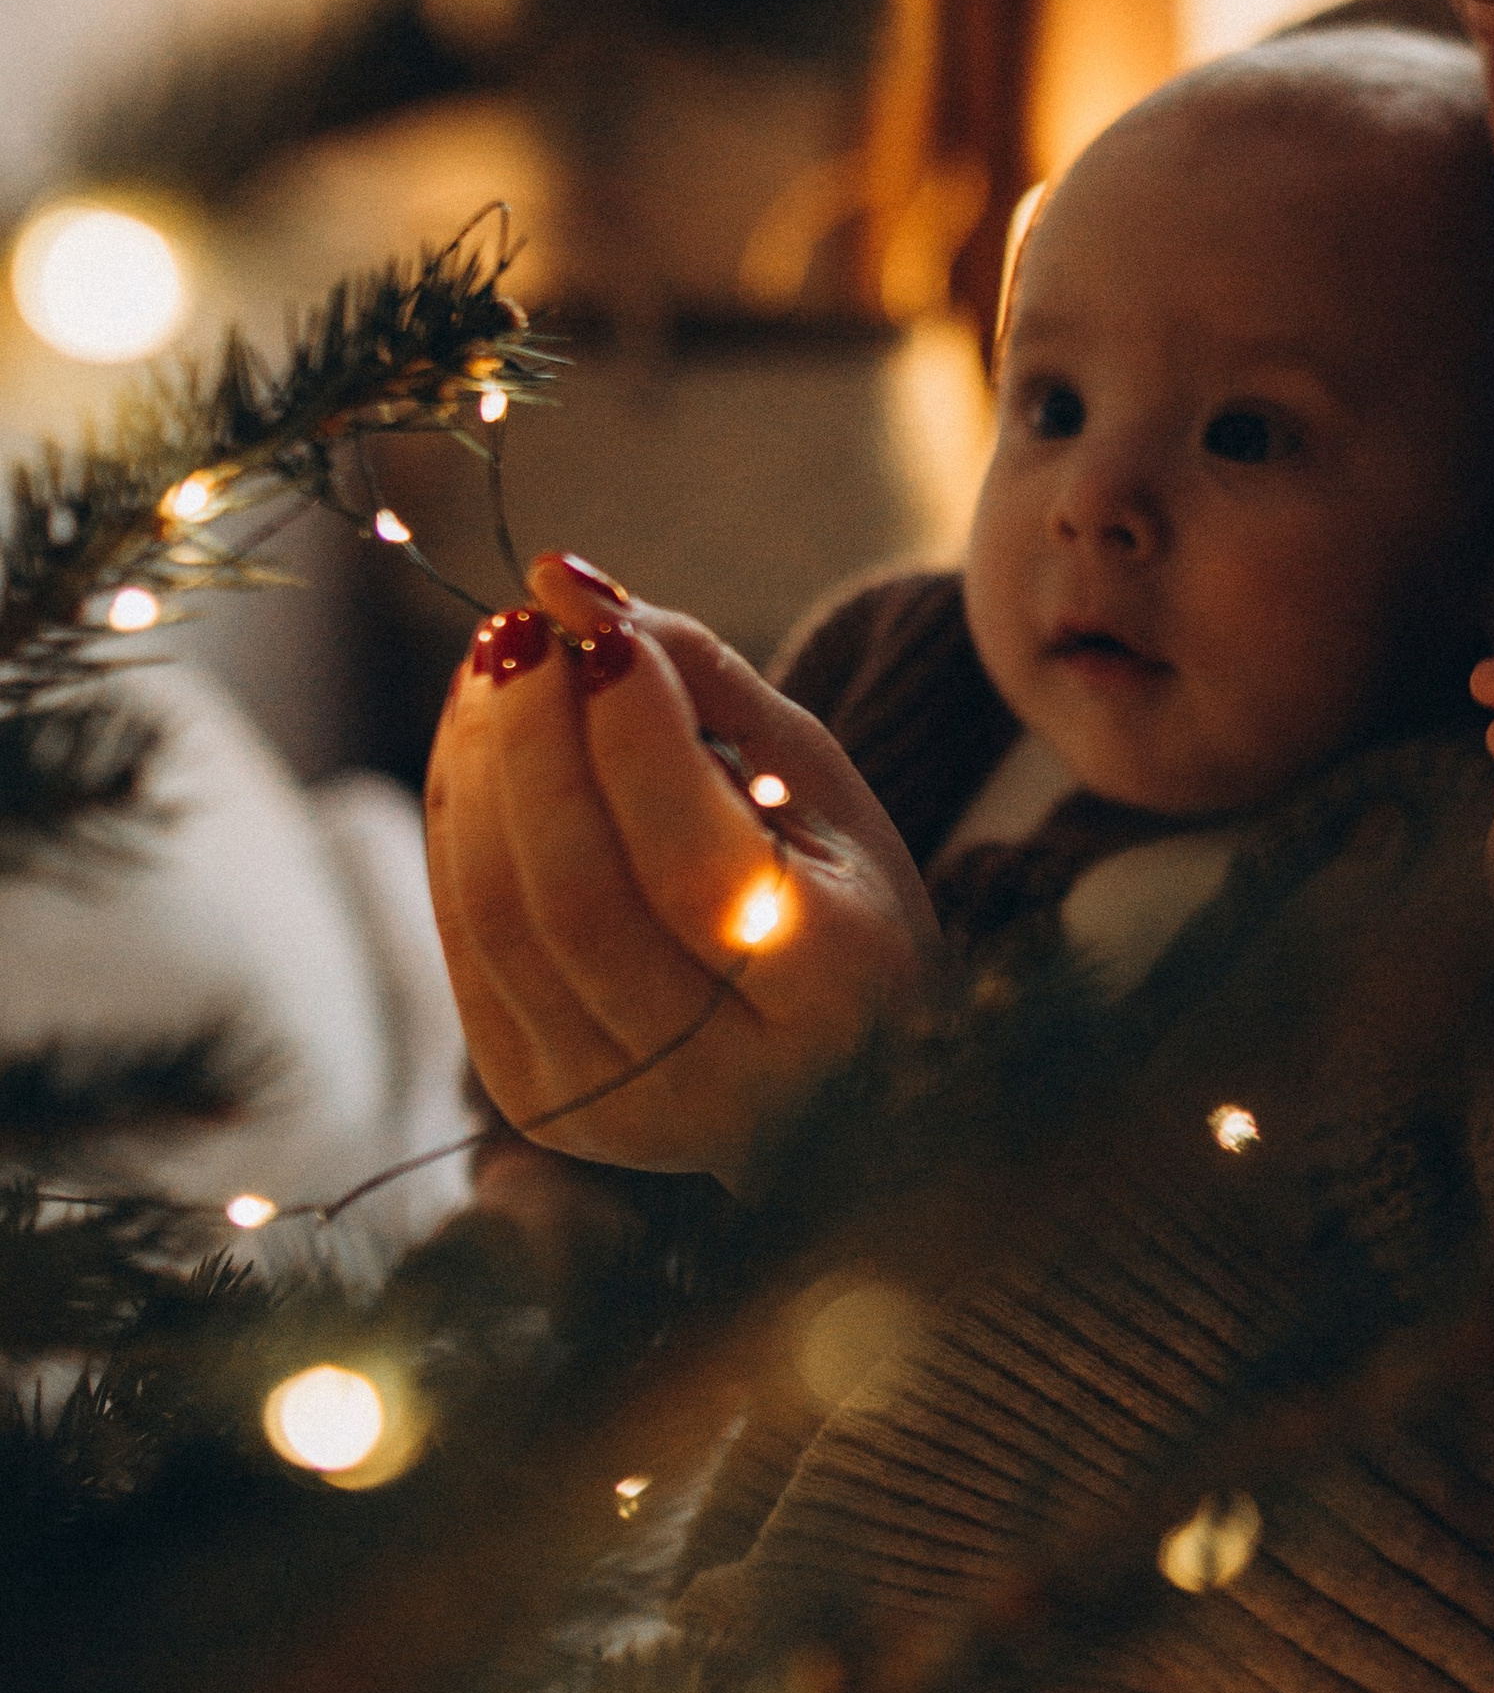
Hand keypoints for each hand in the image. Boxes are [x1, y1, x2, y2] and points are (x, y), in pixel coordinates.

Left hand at [425, 556, 938, 1186]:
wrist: (833, 1067)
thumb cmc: (836, 896)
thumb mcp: (818, 784)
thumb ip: (709, 681)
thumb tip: (566, 583)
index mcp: (838, 997)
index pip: (700, 866)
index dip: (637, 737)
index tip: (603, 626)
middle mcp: (730, 1081)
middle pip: (580, 900)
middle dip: (533, 743)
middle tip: (521, 626)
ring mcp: (621, 1109)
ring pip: (502, 922)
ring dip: (477, 771)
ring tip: (496, 660)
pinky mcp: (543, 1102)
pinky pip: (467, 944)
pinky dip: (456, 822)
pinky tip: (475, 737)